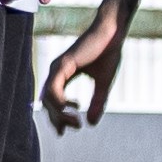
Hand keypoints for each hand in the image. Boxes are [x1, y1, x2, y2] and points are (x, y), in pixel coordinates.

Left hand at [43, 0, 134, 130]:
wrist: (113, 32)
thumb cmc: (108, 53)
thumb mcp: (103, 83)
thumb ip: (97, 102)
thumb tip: (90, 124)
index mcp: (64, 74)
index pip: (53, 100)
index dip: (58, 117)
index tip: (68, 129)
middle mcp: (57, 71)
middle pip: (48, 102)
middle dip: (58, 119)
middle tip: (76, 125)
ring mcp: (58, 67)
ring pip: (49, 98)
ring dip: (60, 114)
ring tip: (76, 120)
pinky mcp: (63, 64)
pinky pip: (54, 88)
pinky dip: (59, 101)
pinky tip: (69, 108)